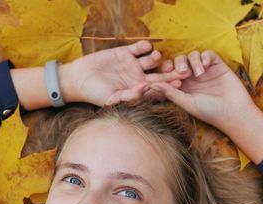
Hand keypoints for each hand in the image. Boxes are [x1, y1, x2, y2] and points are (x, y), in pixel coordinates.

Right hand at [62, 40, 181, 105]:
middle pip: (159, 75)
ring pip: (150, 60)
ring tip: (156, 57)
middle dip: (171, 72)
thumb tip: (147, 87)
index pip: (157, 89)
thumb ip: (131, 95)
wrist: (79, 79)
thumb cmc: (96, 94)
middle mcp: (138, 78)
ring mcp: (132, 65)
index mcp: (138, 91)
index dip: (168, 87)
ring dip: (156, 58)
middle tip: (183, 69)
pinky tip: (146, 46)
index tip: (178, 84)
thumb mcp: (113, 98)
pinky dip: (144, 46)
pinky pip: (138, 48)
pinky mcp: (124, 52)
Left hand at [146, 50, 258, 130]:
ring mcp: (205, 70)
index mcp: (182, 86)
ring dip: (194, 62)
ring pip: (193, 56)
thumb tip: (151, 85)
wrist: (233, 112)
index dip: (166, 70)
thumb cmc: (209, 112)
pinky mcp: (217, 65)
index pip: (170, 72)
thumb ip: (170, 93)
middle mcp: (192, 77)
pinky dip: (205, 57)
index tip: (166, 73)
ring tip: (199, 74)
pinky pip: (208, 54)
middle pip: (180, 61)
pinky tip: (206, 66)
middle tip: (183, 72)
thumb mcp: (187, 102)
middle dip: (179, 63)